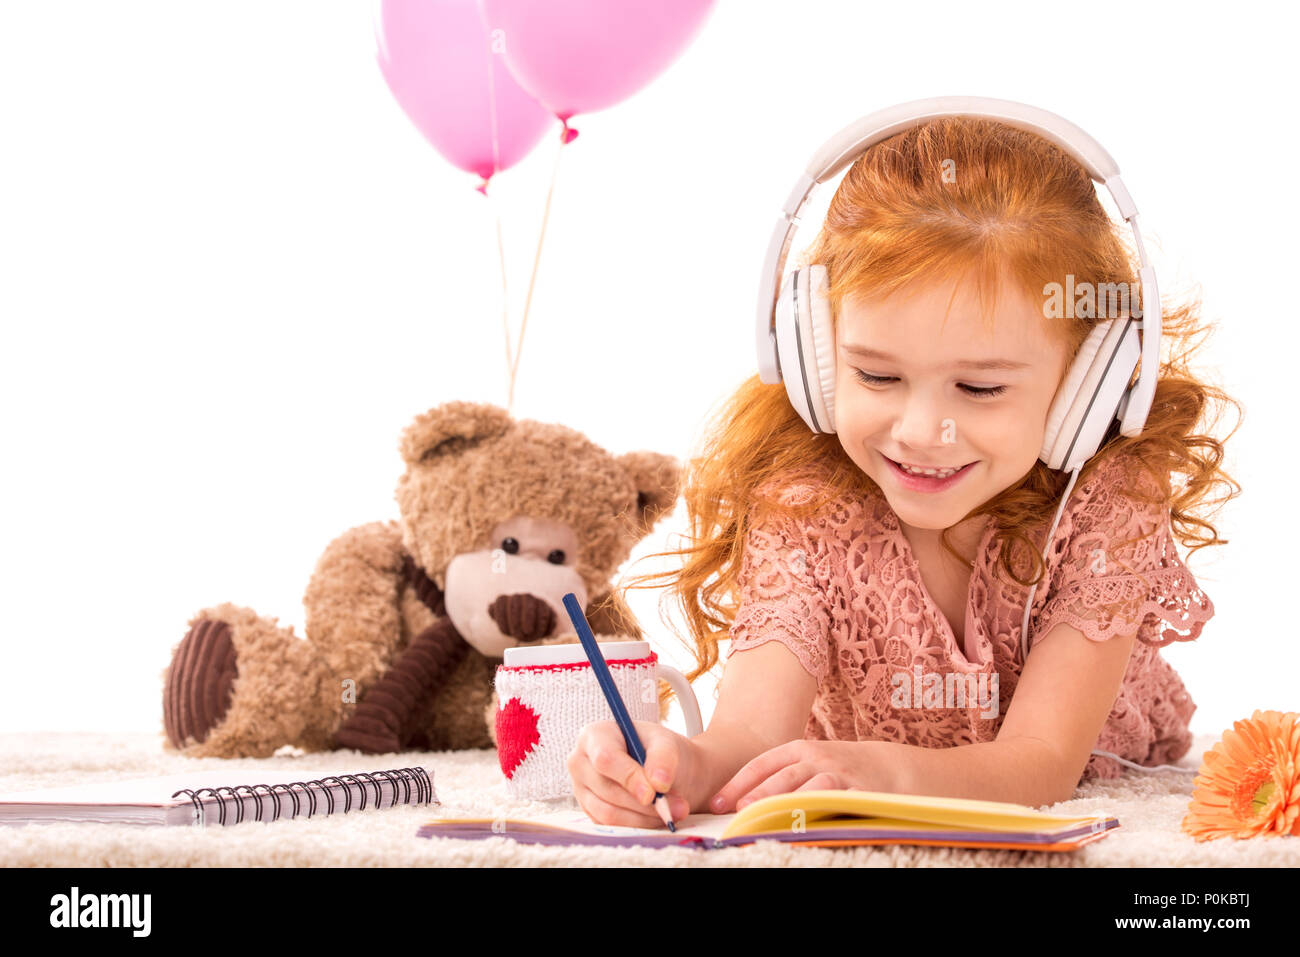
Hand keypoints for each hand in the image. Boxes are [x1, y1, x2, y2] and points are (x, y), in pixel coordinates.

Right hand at [567, 720, 693, 828]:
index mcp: (594, 736)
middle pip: (607, 789)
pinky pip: (611, 827)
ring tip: (672, 811)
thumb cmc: (658, 750)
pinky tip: (656, 816)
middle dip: (645, 803)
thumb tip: (658, 783)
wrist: (660, 770)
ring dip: (644, 817)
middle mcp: (580, 762)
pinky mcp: (589, 811)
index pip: (605, 759)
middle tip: (678, 806)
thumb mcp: (666, 743)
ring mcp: (581, 789)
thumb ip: (663, 758)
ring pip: (609, 813)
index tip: (653, 793)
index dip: (629, 777)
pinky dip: (639, 825)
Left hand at [709, 740, 879, 812]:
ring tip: (769, 821)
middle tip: (739, 812)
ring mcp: (841, 776)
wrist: (891, 766)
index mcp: (799, 749)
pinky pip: (843, 805)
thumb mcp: (807, 762)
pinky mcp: (862, 794)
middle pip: (784, 777)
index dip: (737, 783)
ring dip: (790, 806)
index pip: (761, 764)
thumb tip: (734, 801)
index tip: (717, 804)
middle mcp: (818, 759)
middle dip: (760, 795)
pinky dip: (827, 815)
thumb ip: (778, 776)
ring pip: (813, 789)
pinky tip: (811, 828)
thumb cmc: (838, 768)